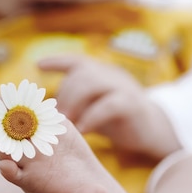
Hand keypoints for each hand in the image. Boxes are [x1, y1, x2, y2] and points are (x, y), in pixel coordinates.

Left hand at [38, 55, 178, 158]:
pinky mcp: (132, 104)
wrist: (153, 132)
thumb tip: (48, 110)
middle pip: (80, 73)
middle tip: (54, 115)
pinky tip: (82, 130)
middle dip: (64, 93)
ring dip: (74, 102)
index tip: (38, 65)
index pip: (78, 61)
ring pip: (92, 83)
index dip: (58, 60)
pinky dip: (91, 118)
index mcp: (102, 74)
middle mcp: (112, 75)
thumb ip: (76, 104)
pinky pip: (109, 105)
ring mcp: (123, 87)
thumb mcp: (94, 108)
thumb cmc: (118, 121)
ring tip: (66, 122)